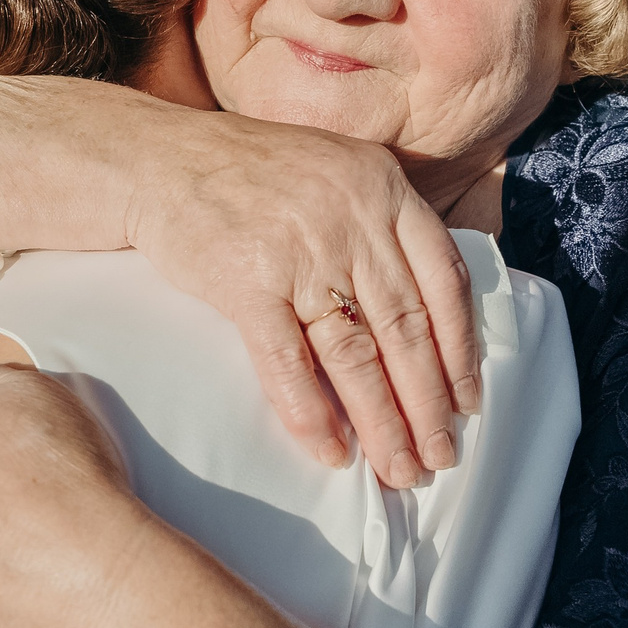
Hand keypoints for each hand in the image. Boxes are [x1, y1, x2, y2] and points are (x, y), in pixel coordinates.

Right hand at [126, 110, 480, 483]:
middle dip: (427, 404)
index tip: (466, 401)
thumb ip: (380, 224)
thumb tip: (420, 310)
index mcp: (383, 189)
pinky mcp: (246, 284)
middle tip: (439, 457)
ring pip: (355, 354)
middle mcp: (353, 219)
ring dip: (381, 421)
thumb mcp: (335, 172)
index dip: (460, 350)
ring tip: (398, 467)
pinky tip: (329, 451)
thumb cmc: (247, 173)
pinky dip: (310, 412)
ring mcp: (301, 253)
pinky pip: (287, 362)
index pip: (443, 281)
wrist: (161, 160)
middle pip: (405, 329)